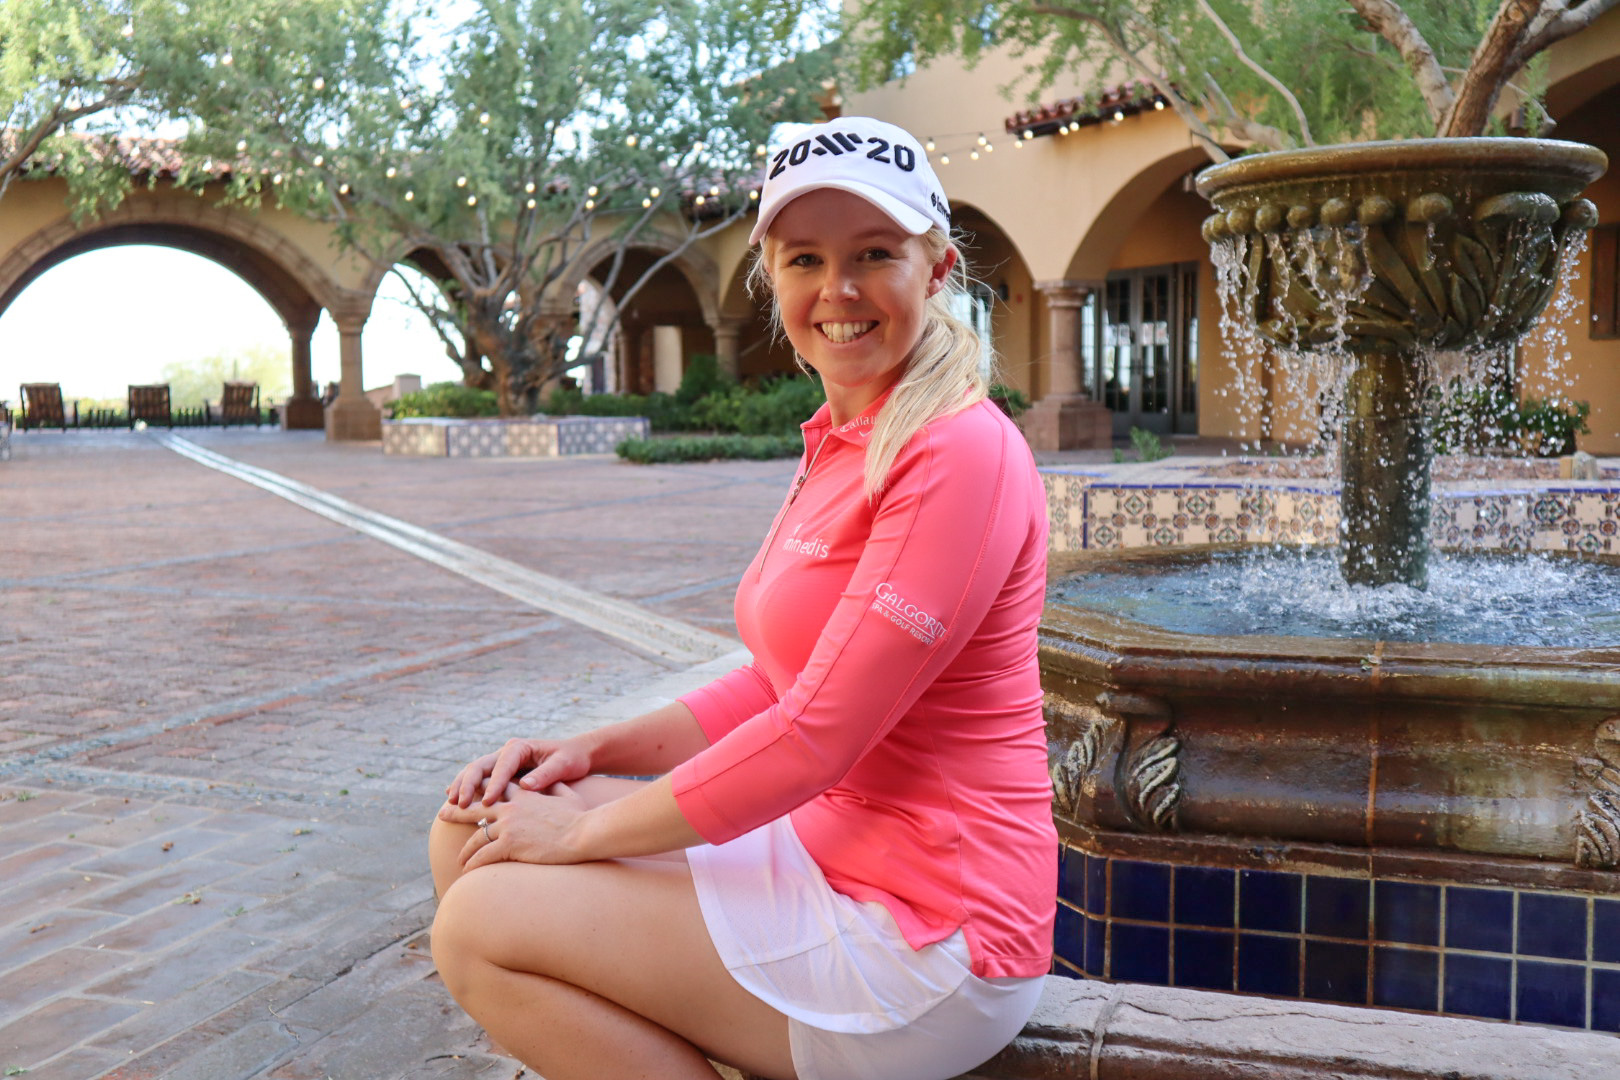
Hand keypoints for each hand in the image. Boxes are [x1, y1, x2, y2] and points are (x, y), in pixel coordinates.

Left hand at [439, 783, 590, 870]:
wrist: (582, 833)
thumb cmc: (580, 817)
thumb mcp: (568, 795)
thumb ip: (555, 787)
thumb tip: (553, 782)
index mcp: (524, 794)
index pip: (494, 789)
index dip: (479, 791)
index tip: (468, 794)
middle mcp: (511, 807)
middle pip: (475, 807)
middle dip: (456, 810)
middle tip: (442, 813)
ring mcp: (509, 825)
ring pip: (476, 837)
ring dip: (466, 850)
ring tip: (460, 859)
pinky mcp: (510, 844)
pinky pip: (483, 855)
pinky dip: (473, 864)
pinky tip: (468, 872)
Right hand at [444, 736, 592, 807]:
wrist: (576, 755)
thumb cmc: (572, 759)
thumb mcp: (563, 765)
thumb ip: (545, 774)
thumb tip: (525, 786)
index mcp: (520, 747)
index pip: (502, 765)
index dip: (493, 784)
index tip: (488, 803)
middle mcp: (507, 752)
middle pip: (479, 766)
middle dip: (468, 784)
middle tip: (460, 804)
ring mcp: (501, 762)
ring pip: (474, 773)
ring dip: (462, 787)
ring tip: (451, 805)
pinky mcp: (500, 773)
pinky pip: (479, 781)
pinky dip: (467, 790)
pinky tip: (455, 803)